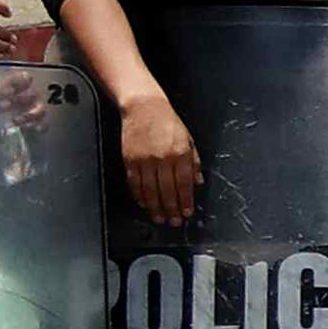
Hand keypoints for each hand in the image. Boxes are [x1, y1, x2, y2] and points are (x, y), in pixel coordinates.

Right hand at [114, 88, 201, 226]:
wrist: (143, 107)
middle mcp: (163, 158)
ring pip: (150, 190)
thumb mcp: (189, 139)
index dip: (185, 201)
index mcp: (180, 153)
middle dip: (171, 209)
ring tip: (159, 218)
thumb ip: (194, 162)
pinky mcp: (129, 159)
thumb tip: (198, 183)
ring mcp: (144, 160)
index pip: (184, 183)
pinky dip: (139, 195)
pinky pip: (134, 183)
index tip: (187, 213)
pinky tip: (144, 204)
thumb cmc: (168, 122)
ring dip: (155, 207)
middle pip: (167, 190)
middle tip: (173, 222)